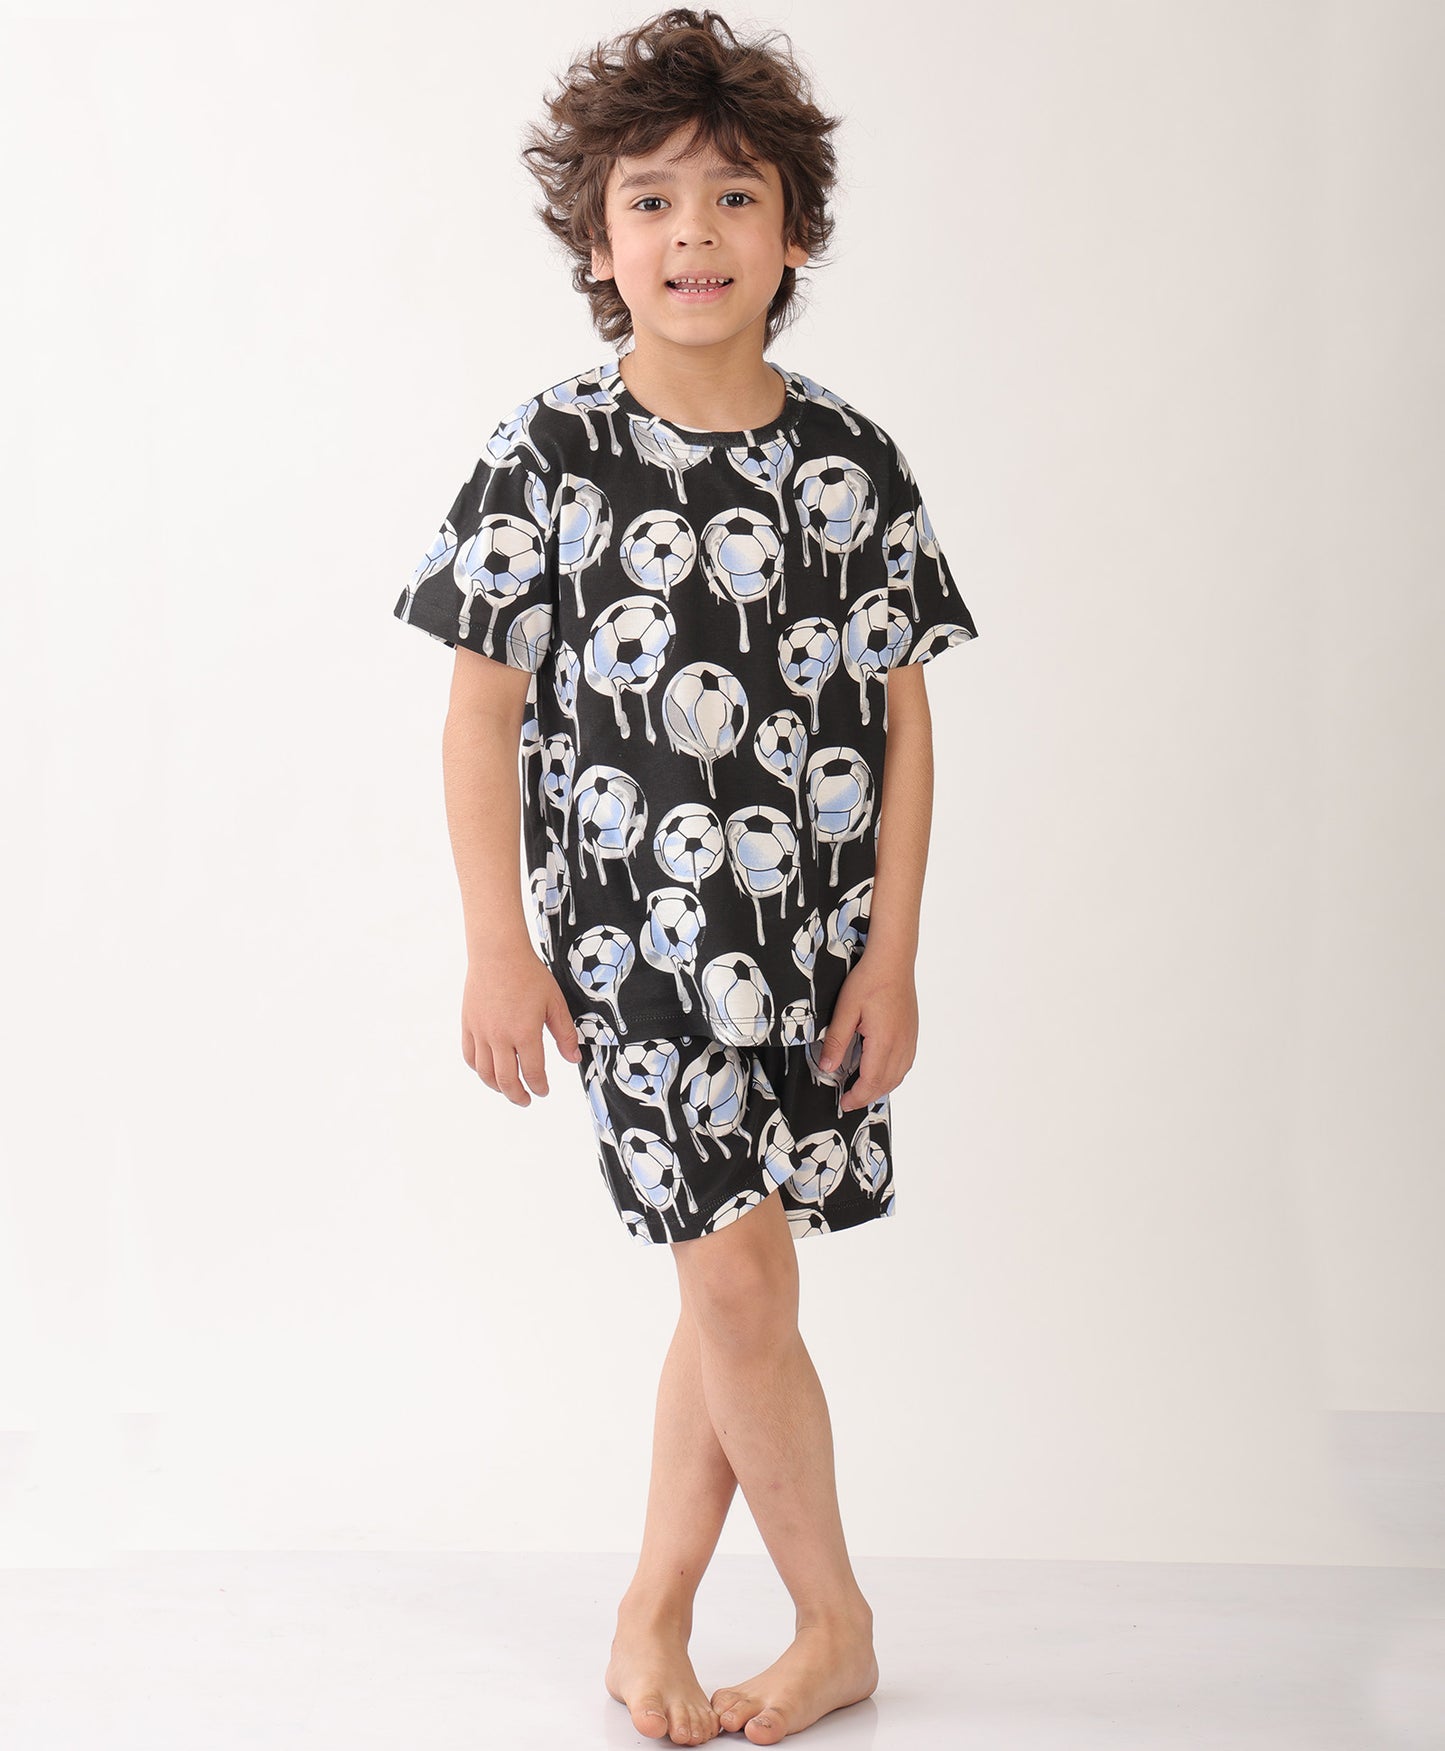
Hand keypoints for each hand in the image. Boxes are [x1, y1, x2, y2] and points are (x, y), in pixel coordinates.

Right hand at [461, 948, 582, 1105]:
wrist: (498, 953)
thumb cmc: (528, 975)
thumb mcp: (554, 1003)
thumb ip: (565, 1033)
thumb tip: (573, 1059)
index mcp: (525, 1033)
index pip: (532, 1072)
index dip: (539, 1086)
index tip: (543, 1090)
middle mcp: (500, 1037)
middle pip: (506, 1080)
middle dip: (518, 1095)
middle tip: (526, 1099)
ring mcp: (481, 1032)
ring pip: (484, 1072)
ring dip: (497, 1087)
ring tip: (507, 1089)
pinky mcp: (468, 1025)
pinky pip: (470, 1056)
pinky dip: (479, 1069)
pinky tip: (488, 1070)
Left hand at [815, 950, 918, 1111]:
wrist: (893, 960)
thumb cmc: (869, 980)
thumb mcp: (845, 1009)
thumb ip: (836, 1040)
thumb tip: (828, 1067)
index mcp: (884, 1042)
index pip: (871, 1081)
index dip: (857, 1097)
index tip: (843, 1103)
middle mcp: (901, 1044)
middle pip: (886, 1083)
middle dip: (867, 1097)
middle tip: (849, 1102)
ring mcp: (909, 1039)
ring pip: (898, 1076)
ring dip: (881, 1088)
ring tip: (863, 1090)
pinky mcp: (911, 1033)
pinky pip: (905, 1064)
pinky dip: (892, 1075)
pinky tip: (881, 1072)